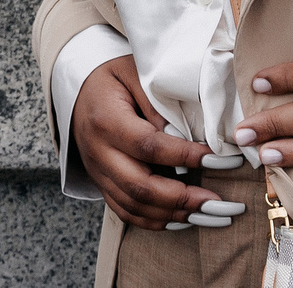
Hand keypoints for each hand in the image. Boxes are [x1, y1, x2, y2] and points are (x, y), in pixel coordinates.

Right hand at [71, 56, 230, 230]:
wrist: (77, 91)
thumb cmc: (113, 78)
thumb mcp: (135, 73)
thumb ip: (157, 101)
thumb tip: (184, 133)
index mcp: (106, 120)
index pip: (148, 146)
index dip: (183, 156)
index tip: (215, 158)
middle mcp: (99, 152)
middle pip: (139, 186)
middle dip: (180, 198)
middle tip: (214, 200)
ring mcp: (98, 172)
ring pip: (133, 206)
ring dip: (172, 215)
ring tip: (206, 213)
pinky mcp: (101, 183)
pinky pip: (125, 211)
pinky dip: (154, 221)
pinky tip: (181, 220)